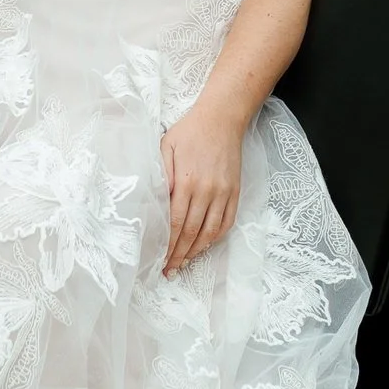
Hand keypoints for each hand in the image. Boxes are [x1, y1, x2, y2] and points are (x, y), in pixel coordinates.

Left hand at [160, 104, 244, 278]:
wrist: (222, 119)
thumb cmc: (189, 131)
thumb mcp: (165, 146)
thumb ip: (160, 174)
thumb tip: (154, 202)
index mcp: (187, 181)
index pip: (175, 222)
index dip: (167, 244)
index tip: (159, 259)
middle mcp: (207, 191)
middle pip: (191, 232)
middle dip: (179, 254)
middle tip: (169, 270)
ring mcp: (224, 193)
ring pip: (210, 231)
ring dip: (196, 251)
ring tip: (184, 264)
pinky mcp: (235, 192)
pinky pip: (226, 222)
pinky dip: (215, 238)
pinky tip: (204, 246)